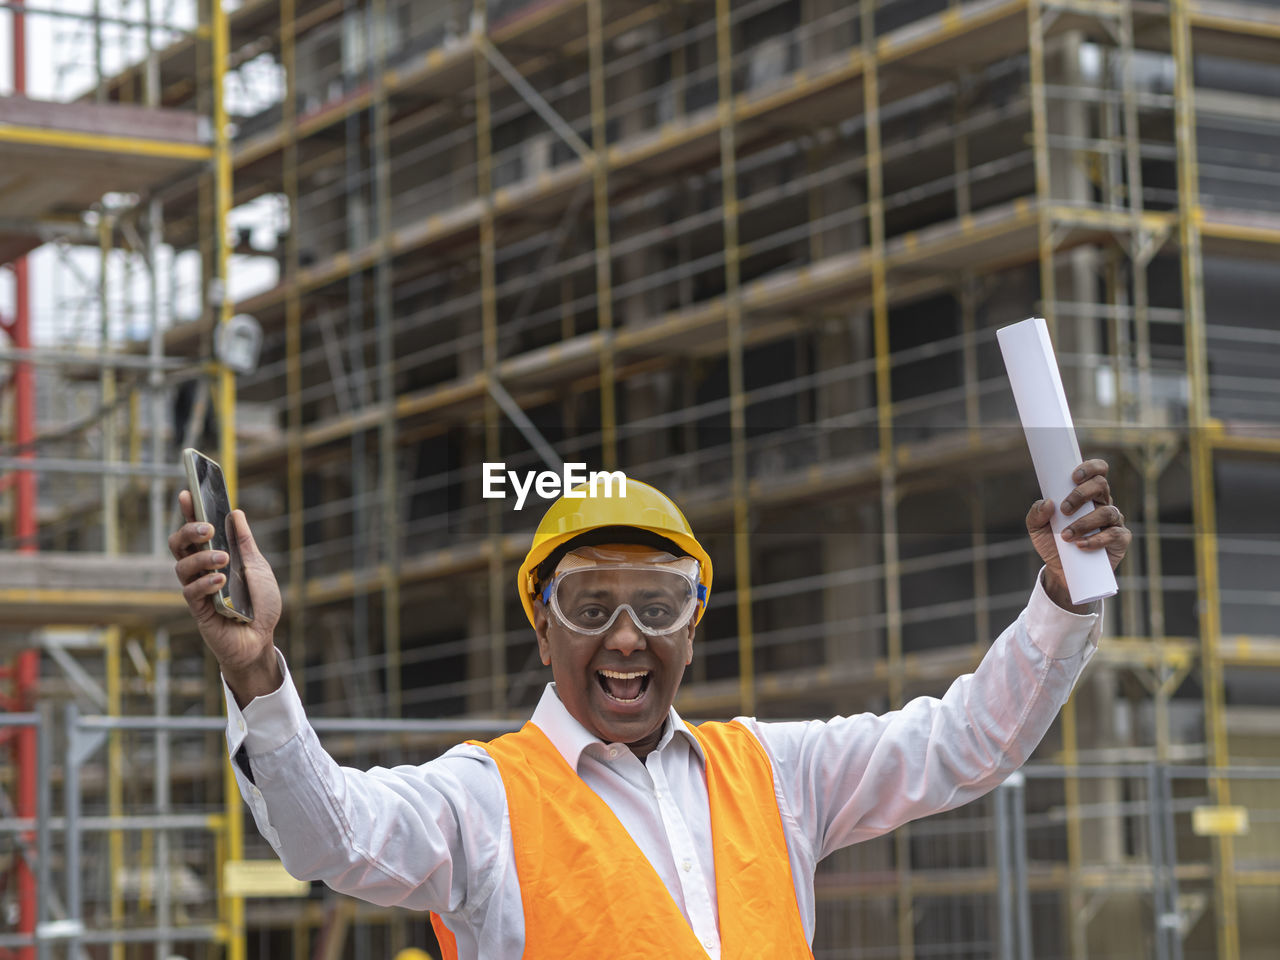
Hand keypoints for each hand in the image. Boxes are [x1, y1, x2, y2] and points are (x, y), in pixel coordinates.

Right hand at [170, 490, 282, 703]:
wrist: (262, 638)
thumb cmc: (260, 604)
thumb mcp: (258, 567)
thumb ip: (244, 543)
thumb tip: (236, 513)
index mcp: (214, 556)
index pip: (196, 531)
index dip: (189, 512)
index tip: (187, 493)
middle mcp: (201, 570)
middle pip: (179, 545)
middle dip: (188, 532)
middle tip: (208, 529)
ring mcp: (197, 590)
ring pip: (182, 567)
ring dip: (202, 559)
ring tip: (224, 560)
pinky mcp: (198, 610)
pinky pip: (191, 592)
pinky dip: (205, 584)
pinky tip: (221, 582)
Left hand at [1025, 458, 1130, 611]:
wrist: (1061, 572)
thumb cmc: (1052, 543)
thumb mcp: (1037, 528)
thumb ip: (1036, 513)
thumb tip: (1048, 502)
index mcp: (1086, 495)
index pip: (1096, 471)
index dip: (1090, 468)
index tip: (1073, 477)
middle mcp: (1102, 503)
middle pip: (1102, 485)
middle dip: (1081, 494)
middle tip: (1065, 510)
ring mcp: (1113, 521)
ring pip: (1108, 511)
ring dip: (1085, 522)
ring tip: (1066, 536)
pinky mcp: (1120, 539)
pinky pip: (1115, 534)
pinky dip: (1097, 540)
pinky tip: (1081, 545)